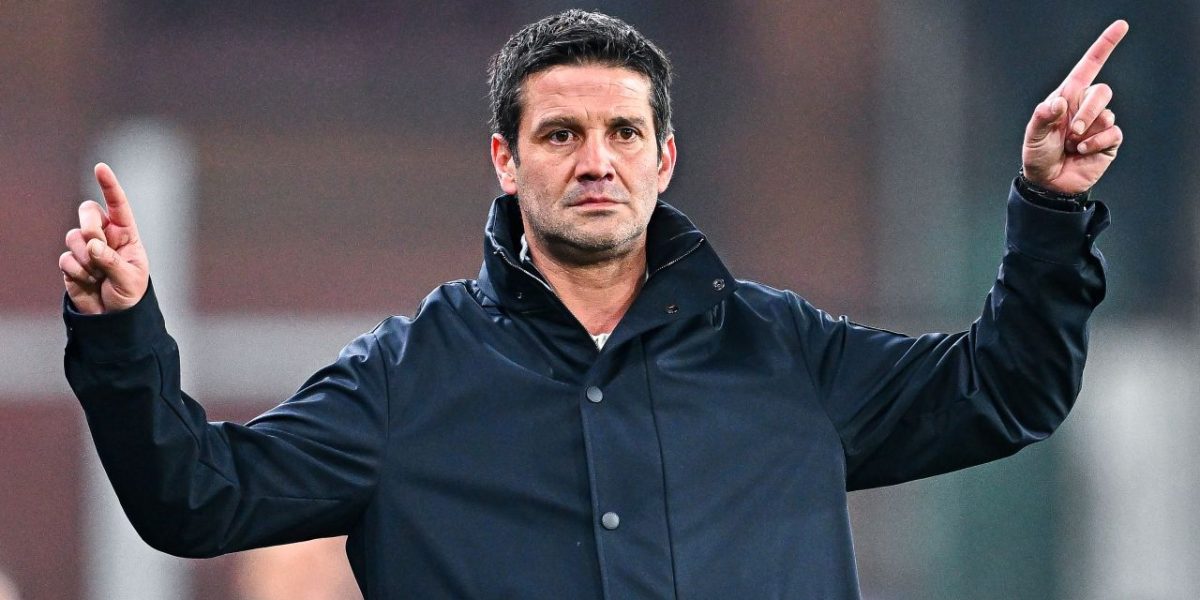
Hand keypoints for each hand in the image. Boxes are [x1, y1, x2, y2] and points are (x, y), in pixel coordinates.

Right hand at [58, 163, 149, 313]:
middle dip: (90, 226)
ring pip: (74, 237)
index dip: (109, 186)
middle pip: (88, 212)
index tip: (100, 168)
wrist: (113, 317)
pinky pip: (66, 259)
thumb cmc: (129, 295)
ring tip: (99, 276)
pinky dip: (77, 272)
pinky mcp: (71, 262)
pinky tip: (88, 282)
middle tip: (97, 246)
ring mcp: (85, 248)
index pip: (117, 205)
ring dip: (86, 259)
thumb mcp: (130, 279)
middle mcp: (104, 236)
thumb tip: (92, 245)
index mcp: (126, 234)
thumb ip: (112, 261)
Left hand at [1022, 20, 1127, 194]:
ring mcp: (1099, 123)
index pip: (1089, 66)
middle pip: (1102, 91)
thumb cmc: (1038, 154)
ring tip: (1072, 145)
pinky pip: (1112, 133)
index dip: (1105, 46)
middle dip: (1088, 110)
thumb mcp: (1033, 135)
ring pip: (1107, 114)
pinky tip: (1082, 151)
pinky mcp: (1108, 141)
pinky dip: (1095, 143)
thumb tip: (1060, 102)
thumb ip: (1043, 116)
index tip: (1121, 26)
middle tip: (1072, 131)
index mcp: (1067, 97)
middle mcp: (1085, 107)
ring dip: (1087, 132)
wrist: (1048, 182)